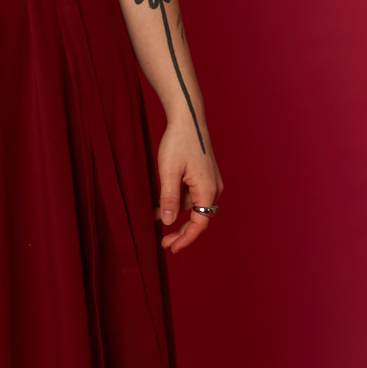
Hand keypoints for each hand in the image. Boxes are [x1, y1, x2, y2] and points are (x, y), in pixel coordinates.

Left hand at [154, 118, 222, 255]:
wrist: (188, 119)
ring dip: (174, 213)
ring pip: (192, 206)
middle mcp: (213, 188)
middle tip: (164, 243)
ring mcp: (210, 181)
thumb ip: (168, 199)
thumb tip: (167, 222)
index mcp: (208, 190)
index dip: (186, 238)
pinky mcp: (204, 175)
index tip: (172, 248)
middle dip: (181, 231)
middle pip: (198, 218)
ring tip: (153, 217)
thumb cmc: (179, 143)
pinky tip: (159, 204)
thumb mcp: (168, 173)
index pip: (199, 224)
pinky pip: (191, 194)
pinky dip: (176, 201)